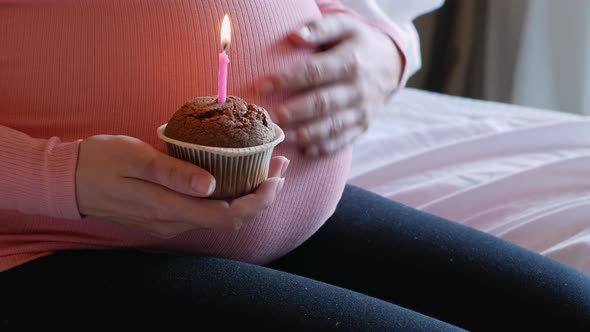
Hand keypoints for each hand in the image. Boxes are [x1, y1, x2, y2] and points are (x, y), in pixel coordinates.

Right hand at [76, 135, 287, 237]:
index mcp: (170, 209)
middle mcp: (174, 222)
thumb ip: (174, 174)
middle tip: (280, 165)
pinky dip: (228, 195)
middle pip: (232, 218)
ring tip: (265, 167)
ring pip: (220, 215)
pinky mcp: (164, 215)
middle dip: (262, 195)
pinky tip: (234, 175)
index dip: (260, 200)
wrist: (66, 180)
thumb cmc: (100, 162)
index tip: (277, 176)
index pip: (230, 216)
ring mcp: (169, 222)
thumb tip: (212, 185)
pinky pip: (205, 211)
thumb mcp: (136, 160)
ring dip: (247, 195)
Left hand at [258, 14, 400, 156]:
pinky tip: (305, 150)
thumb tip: (294, 36)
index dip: (287, 80)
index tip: (262, 87)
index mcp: (350, 62)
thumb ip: (320, 28)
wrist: (391, 64)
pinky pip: (343, 140)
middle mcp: (358, 89)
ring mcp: (362, 110)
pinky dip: (324, 148)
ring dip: (307, 134)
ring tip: (284, 136)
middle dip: (295, 112)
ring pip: (332, 126)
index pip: (314, 72)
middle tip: (272, 117)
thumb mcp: (344, 26)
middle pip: (323, 103)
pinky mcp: (363, 126)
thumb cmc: (358, 43)